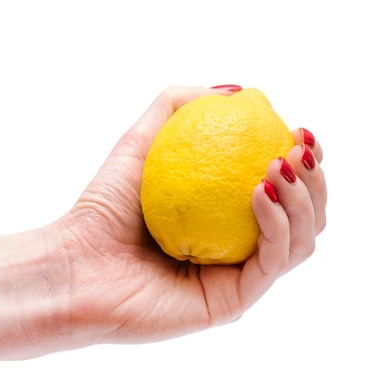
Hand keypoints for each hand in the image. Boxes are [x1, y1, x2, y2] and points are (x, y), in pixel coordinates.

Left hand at [52, 85, 326, 344]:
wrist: (75, 265)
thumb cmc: (103, 206)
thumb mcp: (141, 140)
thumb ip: (178, 106)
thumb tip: (236, 90)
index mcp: (229, 219)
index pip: (286, 192)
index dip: (305, 163)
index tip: (301, 132)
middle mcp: (240, 250)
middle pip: (306, 218)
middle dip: (316, 180)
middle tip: (299, 147)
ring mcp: (240, 278)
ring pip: (302, 242)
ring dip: (306, 199)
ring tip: (282, 164)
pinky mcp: (233, 301)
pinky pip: (274, 261)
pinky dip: (278, 222)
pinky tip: (262, 190)